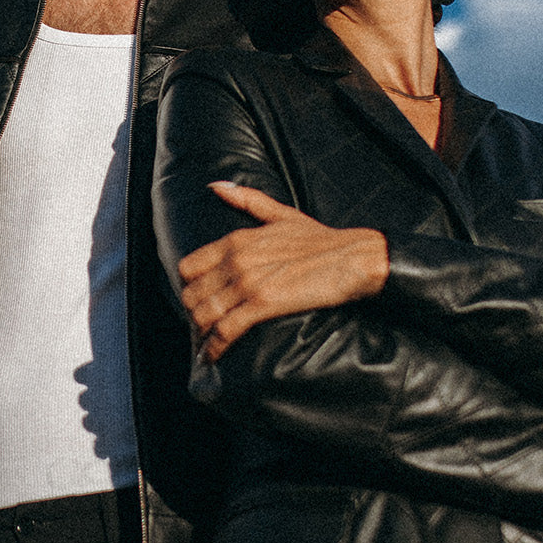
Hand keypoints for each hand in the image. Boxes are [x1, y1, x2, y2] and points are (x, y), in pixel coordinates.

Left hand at [178, 181, 388, 362]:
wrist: (353, 258)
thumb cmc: (321, 240)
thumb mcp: (281, 214)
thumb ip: (247, 200)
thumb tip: (217, 186)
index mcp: (237, 240)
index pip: (189, 267)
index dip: (189, 288)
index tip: (198, 301)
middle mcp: (236, 260)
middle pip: (191, 295)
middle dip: (193, 315)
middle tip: (203, 328)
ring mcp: (249, 282)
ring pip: (204, 314)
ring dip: (201, 335)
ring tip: (206, 346)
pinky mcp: (263, 304)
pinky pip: (226, 330)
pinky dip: (215, 347)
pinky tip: (214, 356)